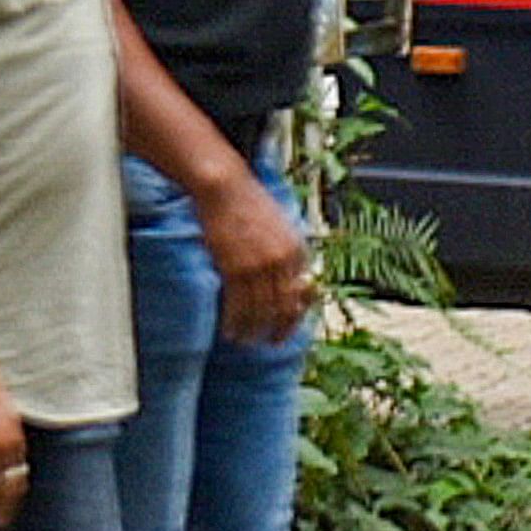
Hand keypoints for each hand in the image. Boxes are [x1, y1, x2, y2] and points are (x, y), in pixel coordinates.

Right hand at [198, 172, 314, 344]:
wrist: (226, 188)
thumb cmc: (250, 204)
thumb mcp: (281, 228)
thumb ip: (287, 253)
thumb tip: (290, 280)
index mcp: (298, 251)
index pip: (304, 294)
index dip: (296, 316)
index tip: (286, 328)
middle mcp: (284, 261)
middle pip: (285, 307)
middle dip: (279, 329)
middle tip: (270, 342)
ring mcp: (260, 266)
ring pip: (261, 311)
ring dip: (253, 331)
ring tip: (245, 340)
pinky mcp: (236, 268)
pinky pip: (238, 304)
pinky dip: (235, 322)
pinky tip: (230, 330)